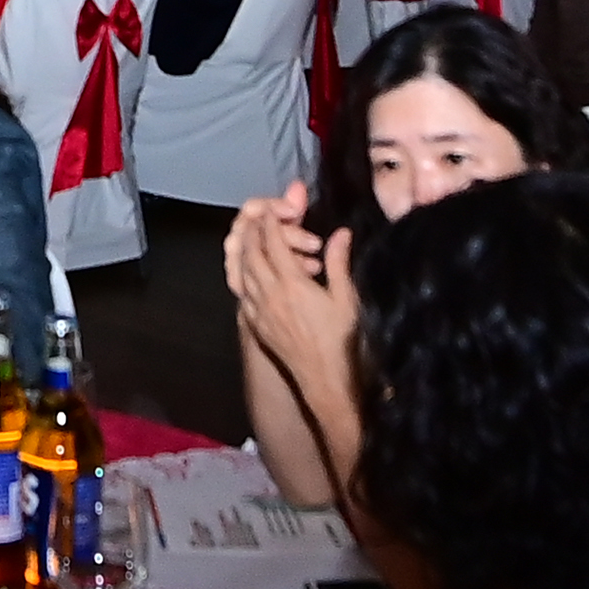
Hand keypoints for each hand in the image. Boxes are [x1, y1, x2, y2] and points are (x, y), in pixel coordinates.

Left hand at [230, 207, 361, 401]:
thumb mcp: (345, 298)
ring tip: (251, 242)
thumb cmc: (339, 339)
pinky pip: (243, 293)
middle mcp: (270, 294)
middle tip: (256, 220)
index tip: (272, 211)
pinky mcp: (257, 324)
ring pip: (243, 273)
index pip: (273, 243)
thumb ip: (338, 263)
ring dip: (246, 253)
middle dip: (252, 233)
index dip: (270, 224)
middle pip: (251, 254)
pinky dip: (244, 276)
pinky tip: (251, 275)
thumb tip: (341, 233)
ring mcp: (260, 310)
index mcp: (292, 284)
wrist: (323, 377)